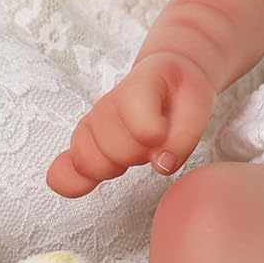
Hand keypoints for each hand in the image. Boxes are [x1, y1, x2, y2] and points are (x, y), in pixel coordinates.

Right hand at [46, 51, 214, 198]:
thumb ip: (184, 138)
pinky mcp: (84, 143)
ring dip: (114, 166)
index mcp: (140, 85)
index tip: (163, 134)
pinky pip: (64, 169)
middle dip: (137, 154)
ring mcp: (93, 123)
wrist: (167, 78)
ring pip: (88, 159)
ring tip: (134, 153)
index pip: (133, 112)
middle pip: (111, 147)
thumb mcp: (199, 106)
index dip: (151, 131)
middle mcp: (109, 103)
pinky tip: (84, 184)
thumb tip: (161, 165)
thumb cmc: (181, 94)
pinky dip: (73, 181)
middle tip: (153, 144)